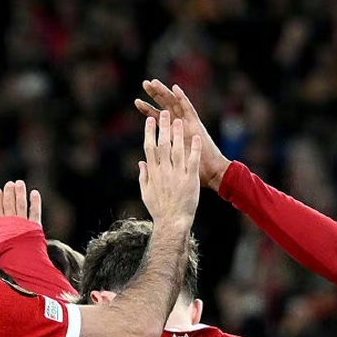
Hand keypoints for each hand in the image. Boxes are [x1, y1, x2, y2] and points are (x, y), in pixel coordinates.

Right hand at [0, 180, 43, 263]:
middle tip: (10, 183)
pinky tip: (34, 193)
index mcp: (0, 228)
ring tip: (19, 183)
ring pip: (21, 204)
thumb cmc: (7, 261)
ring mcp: (24, 223)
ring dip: (20, 192)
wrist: (25, 265)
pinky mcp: (35, 226)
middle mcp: (11, 222)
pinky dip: (35, 202)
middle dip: (9, 192)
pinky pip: (35, 211)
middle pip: (9, 203)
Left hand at [136, 80, 229, 190]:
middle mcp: (179, 126)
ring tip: (155, 83)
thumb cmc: (188, 171)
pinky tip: (175, 88)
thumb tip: (142, 161)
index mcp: (171, 134)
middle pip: (165, 106)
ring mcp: (188, 124)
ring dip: (165, 93)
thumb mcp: (168, 166)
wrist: (209, 175)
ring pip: (175, 104)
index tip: (136, 101)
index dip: (147, 109)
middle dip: (155, 94)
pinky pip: (189, 109)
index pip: (157, 118)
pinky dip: (182, 98)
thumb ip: (157, 160)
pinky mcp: (196, 125)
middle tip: (145, 83)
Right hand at [139, 110, 201, 227]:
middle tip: (164, 113)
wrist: (172, 223)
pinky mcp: (190, 180)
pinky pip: (192, 161)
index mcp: (153, 173)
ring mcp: (177, 175)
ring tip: (179, 120)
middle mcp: (164, 172)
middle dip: (163, 127)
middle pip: (162, 145)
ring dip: (177, 134)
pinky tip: (196, 137)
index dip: (149, 133)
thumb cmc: (159, 210)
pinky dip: (194, 149)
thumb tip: (141, 163)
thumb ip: (144, 176)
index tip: (149, 120)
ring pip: (177, 150)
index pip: (149, 148)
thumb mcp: (146, 194)